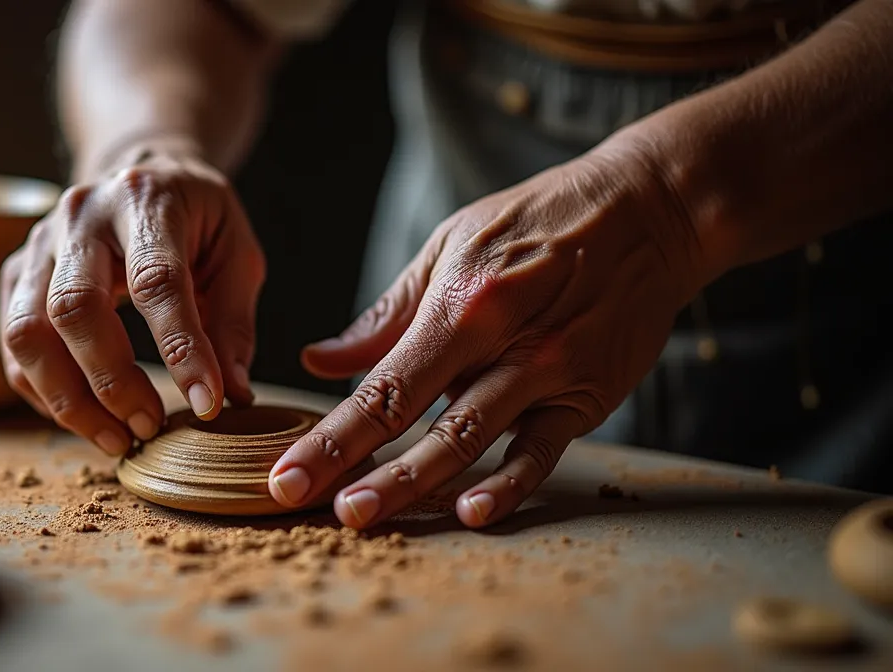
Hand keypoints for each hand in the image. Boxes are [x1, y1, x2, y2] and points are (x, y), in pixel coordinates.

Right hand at [0, 142, 264, 454]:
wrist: (138, 173)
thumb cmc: (196, 218)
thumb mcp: (236, 253)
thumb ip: (233, 322)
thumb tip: (231, 394)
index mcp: (145, 199)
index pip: (156, 281)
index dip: (181, 349)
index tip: (207, 404)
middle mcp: (79, 216)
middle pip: (74, 307)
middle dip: (112, 381)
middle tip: (150, 426)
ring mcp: (37, 244)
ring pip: (27, 333)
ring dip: (69, 400)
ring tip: (116, 438)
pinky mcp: (15, 273)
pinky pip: (13, 347)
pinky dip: (45, 393)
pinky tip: (87, 417)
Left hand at [267, 145, 704, 527]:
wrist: (649, 210)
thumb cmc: (537, 222)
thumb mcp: (451, 246)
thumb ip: (386, 315)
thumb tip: (319, 360)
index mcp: (458, 303)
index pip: (380, 385)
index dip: (330, 435)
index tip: (285, 473)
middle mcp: (500, 341)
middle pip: (416, 421)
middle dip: (354, 468)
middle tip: (302, 504)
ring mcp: (548, 373)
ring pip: (471, 442)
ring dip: (414, 485)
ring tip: (364, 517)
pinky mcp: (588, 397)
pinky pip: (543, 451)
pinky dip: (508, 484)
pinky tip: (472, 513)